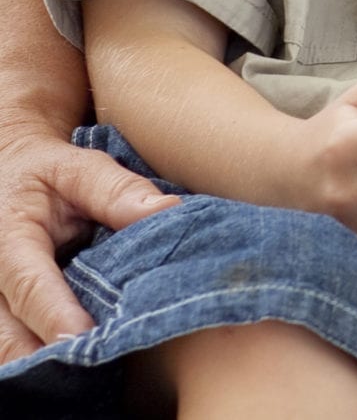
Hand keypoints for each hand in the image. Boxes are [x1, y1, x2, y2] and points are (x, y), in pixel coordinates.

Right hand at [0, 112, 179, 358]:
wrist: (11, 177)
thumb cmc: (48, 173)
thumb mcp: (78, 168)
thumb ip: (118, 191)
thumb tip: (169, 211)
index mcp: (8, 242)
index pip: (30, 286)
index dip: (55, 315)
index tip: (82, 337)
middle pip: (11, 334)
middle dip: (50, 353)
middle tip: (100, 358)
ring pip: (11, 349)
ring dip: (49, 359)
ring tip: (98, 361)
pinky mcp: (6, 316)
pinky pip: (20, 345)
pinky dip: (48, 353)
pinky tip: (86, 355)